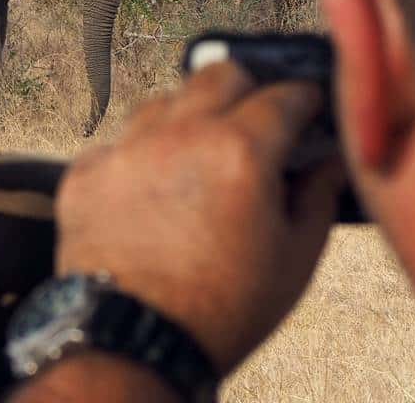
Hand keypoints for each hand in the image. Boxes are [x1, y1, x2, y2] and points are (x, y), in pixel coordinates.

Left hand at [56, 62, 345, 374]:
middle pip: (219, 73)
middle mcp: (179, 134)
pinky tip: (153, 187)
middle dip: (247, 86)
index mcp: (240, 151)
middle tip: (257, 116)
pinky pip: (119, 142)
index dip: (304, 97)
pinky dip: (142, 155)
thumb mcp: (294, 258)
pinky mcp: (86, 170)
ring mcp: (126, 148)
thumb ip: (317, 196)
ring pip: (165, 101)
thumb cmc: (222, 308)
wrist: (134, 341)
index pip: (283, 95)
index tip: (309, 104)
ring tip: (200, 154)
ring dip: (190, 116)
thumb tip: (327, 162)